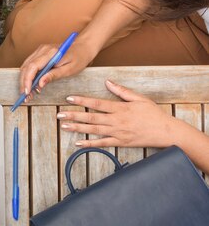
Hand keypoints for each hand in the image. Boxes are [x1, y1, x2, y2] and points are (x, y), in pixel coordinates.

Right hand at [19, 38, 98, 100]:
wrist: (83, 47)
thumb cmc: (79, 58)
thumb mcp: (70, 70)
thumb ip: (54, 75)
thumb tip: (40, 83)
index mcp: (51, 53)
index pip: (33, 67)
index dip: (27, 80)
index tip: (27, 92)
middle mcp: (43, 50)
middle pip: (26, 67)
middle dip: (23, 83)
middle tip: (25, 97)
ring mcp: (40, 51)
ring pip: (25, 67)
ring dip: (24, 81)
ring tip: (27, 93)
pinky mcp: (39, 54)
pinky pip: (29, 65)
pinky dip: (27, 76)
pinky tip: (30, 86)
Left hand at [57, 80, 182, 148]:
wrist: (166, 132)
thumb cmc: (153, 114)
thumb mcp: (139, 99)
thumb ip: (122, 91)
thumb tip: (108, 81)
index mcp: (120, 108)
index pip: (97, 103)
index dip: (82, 101)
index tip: (69, 98)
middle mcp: (116, 120)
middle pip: (91, 117)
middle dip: (74, 115)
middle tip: (59, 115)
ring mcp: (117, 132)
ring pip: (93, 130)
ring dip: (77, 128)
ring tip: (64, 126)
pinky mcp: (120, 142)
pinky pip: (102, 144)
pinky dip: (89, 144)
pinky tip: (78, 143)